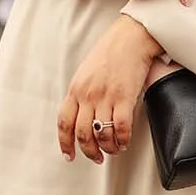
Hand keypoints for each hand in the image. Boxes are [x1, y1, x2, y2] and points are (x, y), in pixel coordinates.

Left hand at [58, 16, 161, 163]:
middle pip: (82, 134)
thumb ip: (82, 93)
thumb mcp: (87, 72)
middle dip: (90, 151)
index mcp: (75, 89)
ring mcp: (105, 97)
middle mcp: (87, 95)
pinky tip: (125, 142)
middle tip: (97, 158)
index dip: (65, 144)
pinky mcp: (124, 97)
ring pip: (101, 134)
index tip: (69, 156)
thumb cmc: (112, 52)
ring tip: (114, 150)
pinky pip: (121, 128)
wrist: (131, 37)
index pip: (64, 123)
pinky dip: (122, 140)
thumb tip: (84, 116)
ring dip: (108, 148)